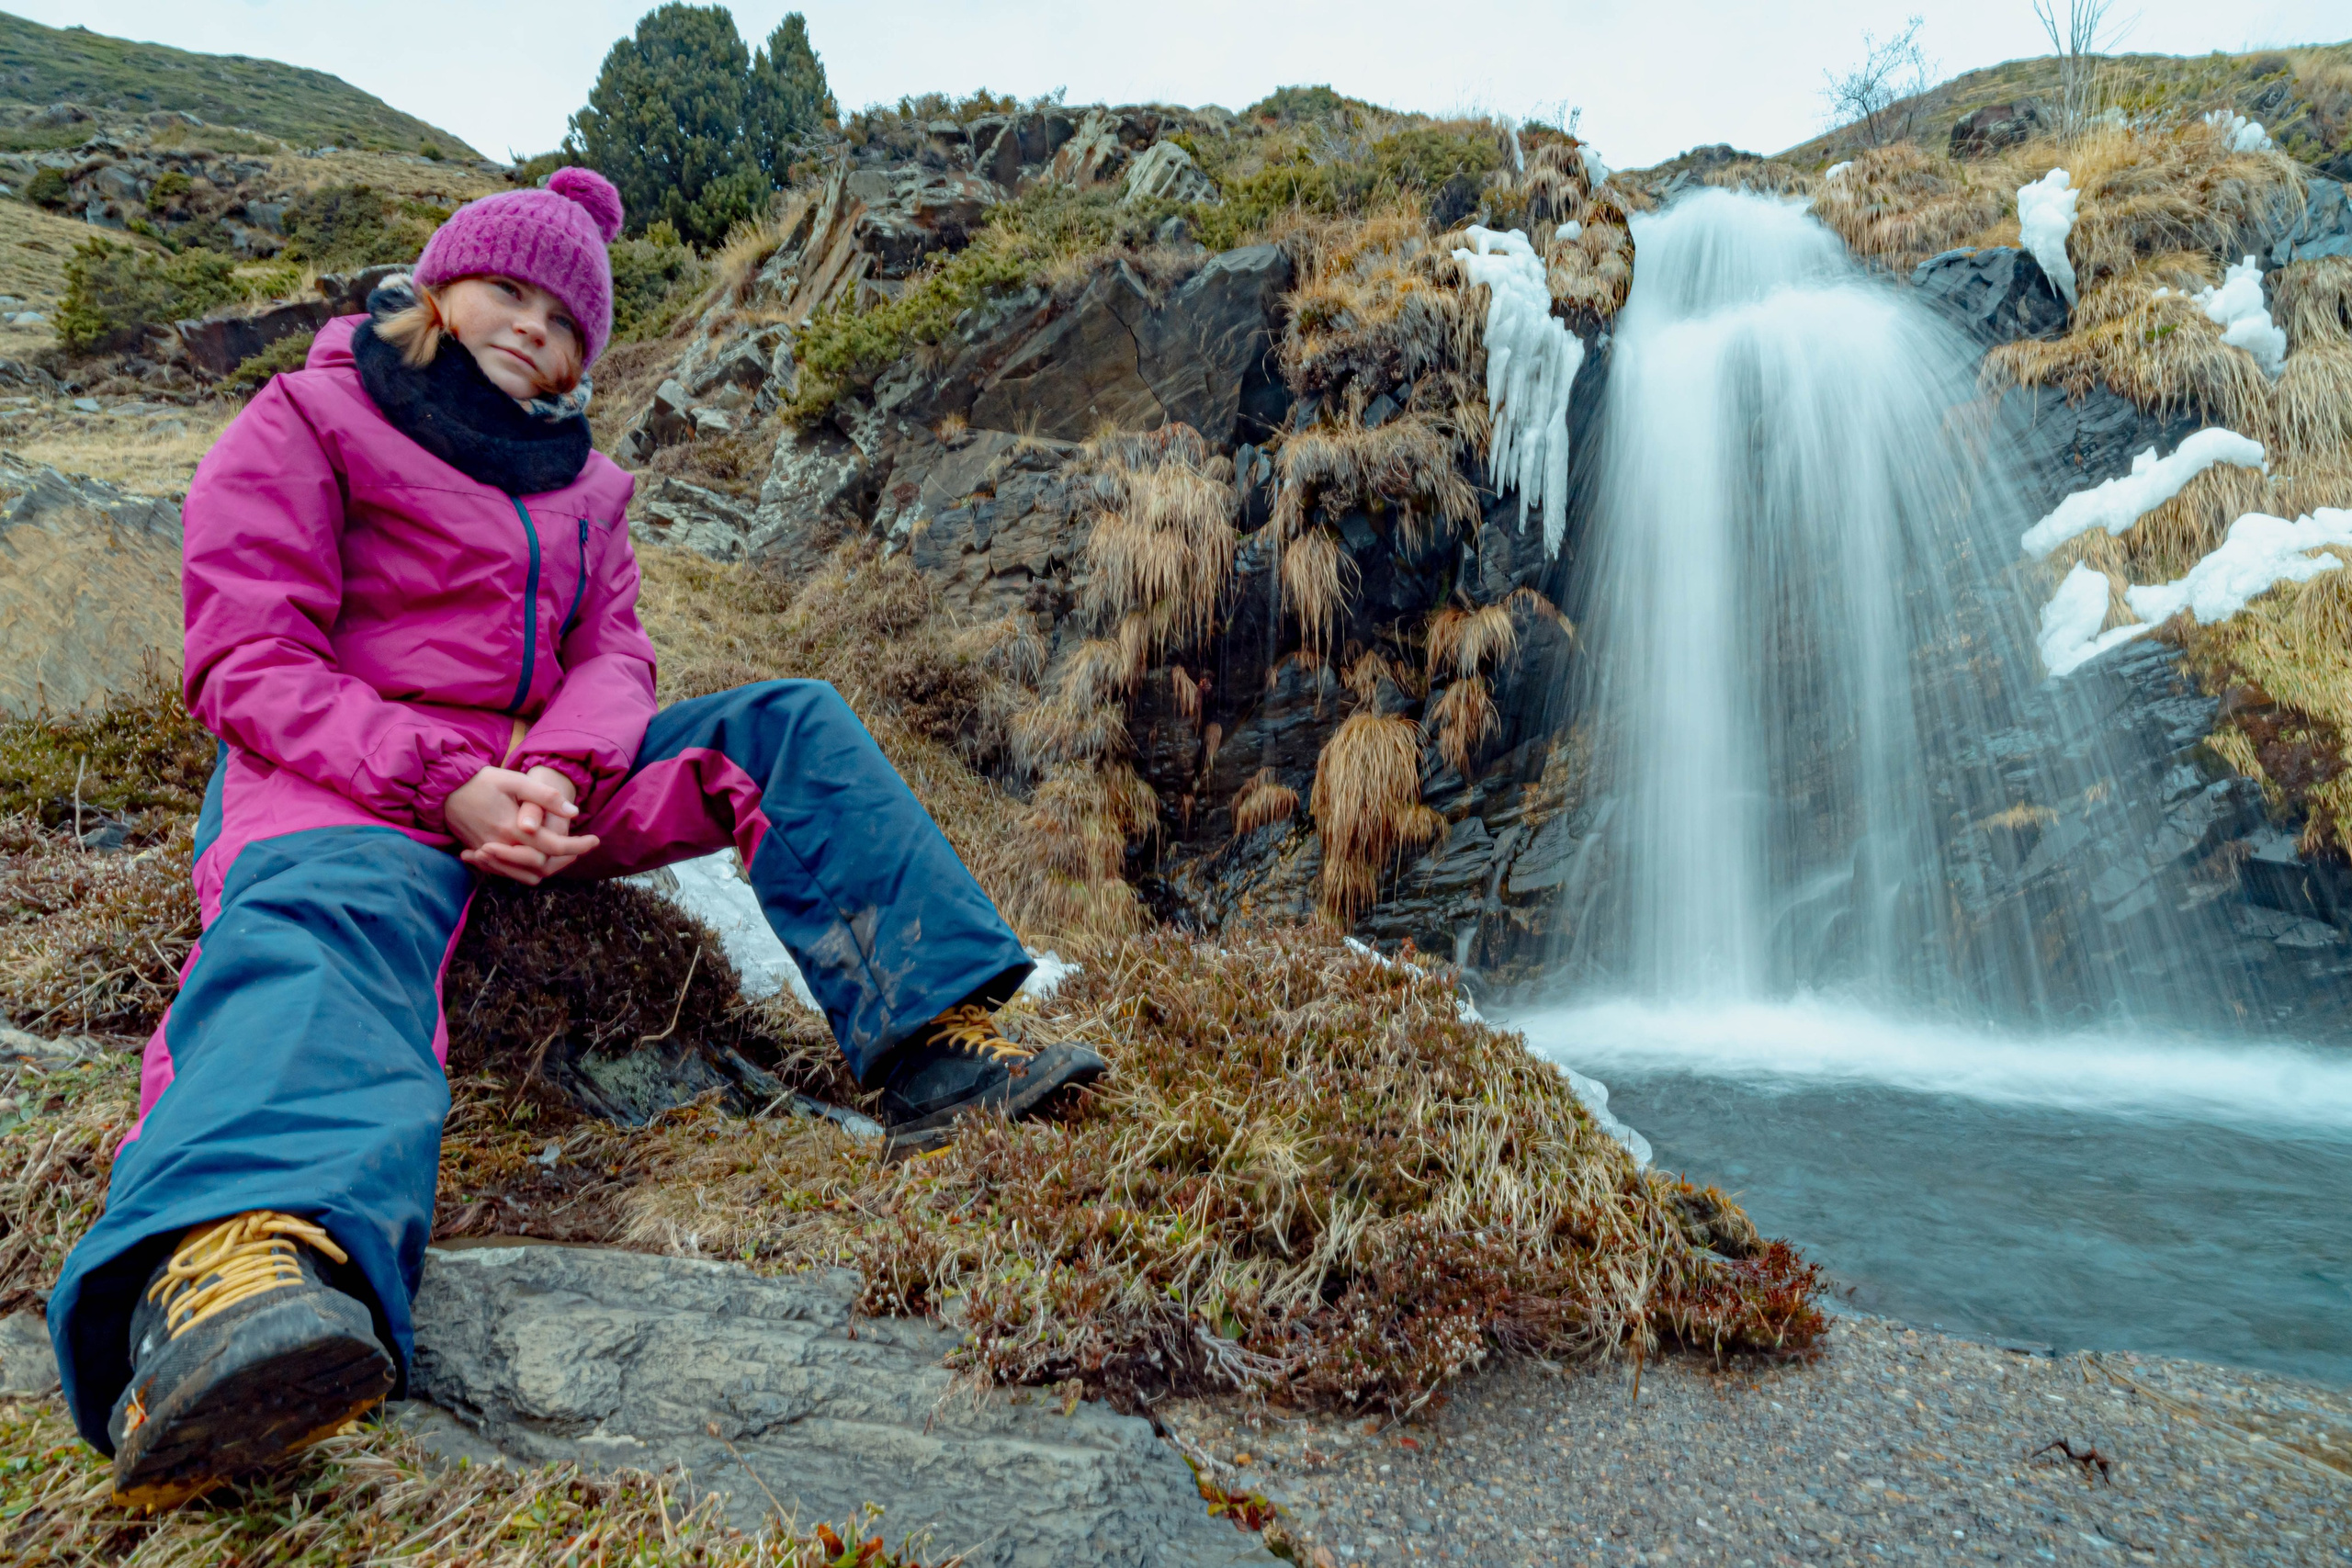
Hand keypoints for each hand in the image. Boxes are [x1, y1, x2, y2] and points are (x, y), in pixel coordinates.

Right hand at [444, 765, 597, 885]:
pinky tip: (535, 855)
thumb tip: (573, 812)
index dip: (578, 846)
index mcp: (512, 829)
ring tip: (563, 854)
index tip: (594, 841)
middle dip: (565, 860)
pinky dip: (525, 869)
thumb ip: (544, 796)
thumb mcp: (515, 780)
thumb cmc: (481, 781)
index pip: (553, 847)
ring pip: (525, 876)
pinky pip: (507, 873)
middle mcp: (500, 847)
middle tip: (580, 847)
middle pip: (542, 868)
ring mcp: (488, 854)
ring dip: (547, 868)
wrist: (443, 788)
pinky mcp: (480, 855)